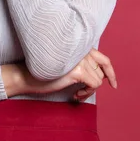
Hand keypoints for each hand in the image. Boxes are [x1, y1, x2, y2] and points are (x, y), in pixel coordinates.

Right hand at [1, 48, 115, 101]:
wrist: (27, 75)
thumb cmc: (45, 70)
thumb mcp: (66, 64)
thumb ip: (83, 63)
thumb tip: (102, 76)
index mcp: (79, 46)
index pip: (103, 59)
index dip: (111, 72)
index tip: (113, 84)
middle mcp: (81, 49)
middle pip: (101, 71)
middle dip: (94, 83)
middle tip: (82, 91)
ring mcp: (80, 58)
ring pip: (98, 80)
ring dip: (89, 90)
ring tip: (76, 92)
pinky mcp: (78, 70)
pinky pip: (94, 85)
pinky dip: (87, 93)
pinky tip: (75, 94)